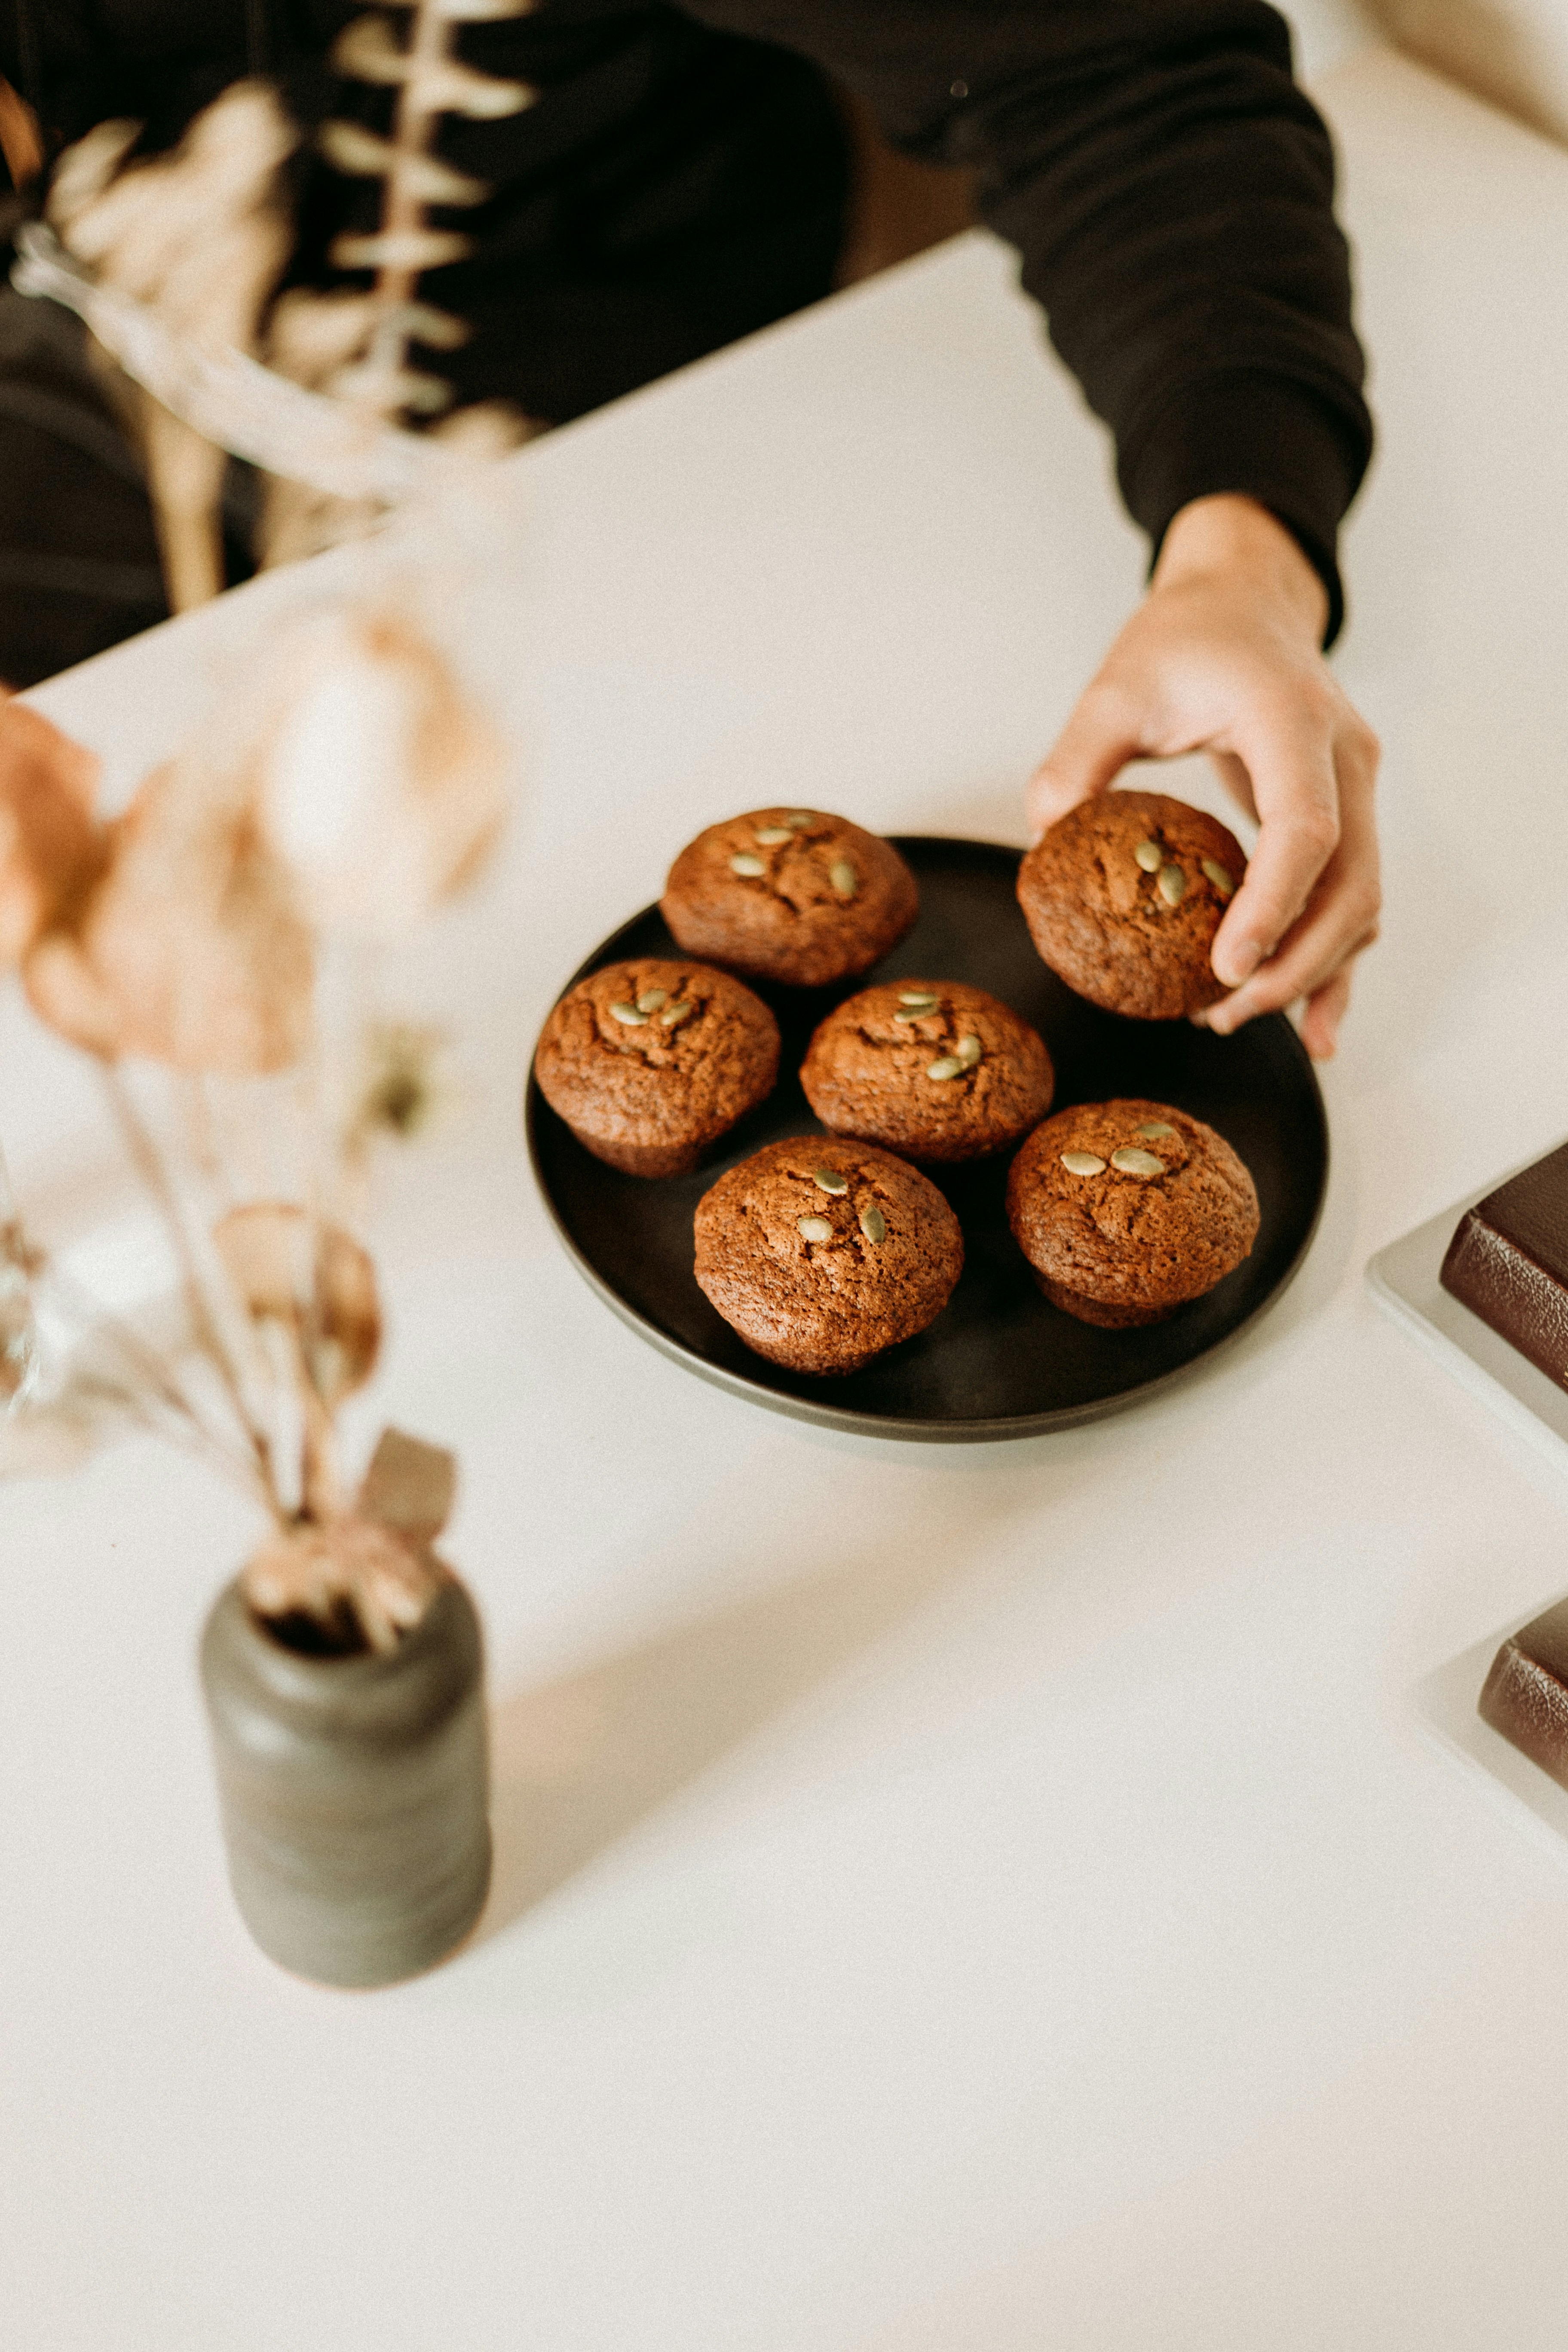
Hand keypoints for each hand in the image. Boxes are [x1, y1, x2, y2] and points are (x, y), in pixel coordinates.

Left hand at [1026, 495, 1379, 1058]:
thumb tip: (1045, 841)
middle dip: (1295, 964)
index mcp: (1291, 719)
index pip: (1306, 829)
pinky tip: (1312, 1027)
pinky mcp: (1351, 813)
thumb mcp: (1112, 688)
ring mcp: (1358, 786)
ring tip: (1235, 1020)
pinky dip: (1331, 961)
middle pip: (1350, 885)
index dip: (1272, 906)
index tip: (1225, 969)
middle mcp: (1344, 756)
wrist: (1244, 600)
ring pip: (1362, 902)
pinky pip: (1352, 899)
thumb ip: (1075, 761)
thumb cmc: (1181, 640)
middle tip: (1222, 1016)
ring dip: (1313, 972)